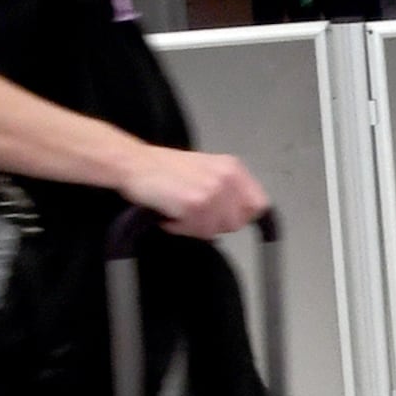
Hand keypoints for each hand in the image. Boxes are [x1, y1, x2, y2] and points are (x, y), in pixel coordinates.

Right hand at [117, 144, 266, 239]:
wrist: (136, 164)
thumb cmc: (167, 169)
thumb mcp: (208, 170)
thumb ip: (228, 190)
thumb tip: (241, 217)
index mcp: (233, 168)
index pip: (259, 206)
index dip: (241, 216)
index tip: (222, 217)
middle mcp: (227, 178)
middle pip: (236, 223)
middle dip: (215, 224)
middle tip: (193, 213)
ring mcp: (212, 192)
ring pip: (215, 230)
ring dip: (194, 227)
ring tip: (178, 210)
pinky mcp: (196, 205)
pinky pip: (196, 232)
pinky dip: (180, 228)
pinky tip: (169, 213)